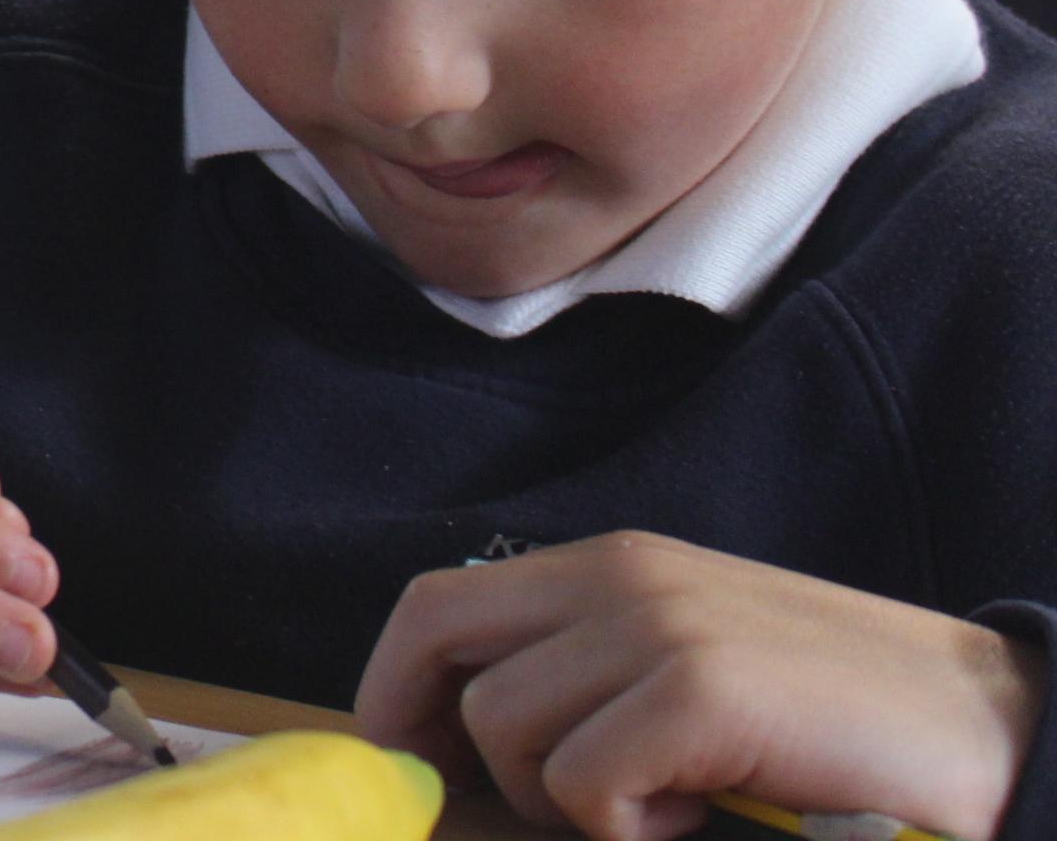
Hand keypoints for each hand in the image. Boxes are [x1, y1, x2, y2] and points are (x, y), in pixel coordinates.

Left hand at [358, 532, 1047, 839]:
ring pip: (505, 728)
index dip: (395, 686)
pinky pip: (583, 784)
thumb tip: (459, 746)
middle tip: (520, 805)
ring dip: (565, 802)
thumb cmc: (830, 727)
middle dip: (440, 738)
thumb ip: (584, 684)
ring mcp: (659, 625)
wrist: (987, 735)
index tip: (410, 762)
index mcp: (611, 567)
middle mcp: (621, 575)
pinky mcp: (701, 691)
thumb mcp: (686, 678)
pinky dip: (625, 829)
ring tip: (663, 806)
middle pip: (438, 638)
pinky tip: (697, 816)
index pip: (438, 604)